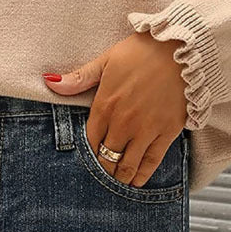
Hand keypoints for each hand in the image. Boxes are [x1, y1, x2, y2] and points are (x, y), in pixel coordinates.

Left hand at [42, 32, 187, 187]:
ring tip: (115, 182)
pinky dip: (142, 175)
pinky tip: (136, 181)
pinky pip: (151, 161)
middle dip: (102, 166)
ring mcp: (146, 130)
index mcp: (105, 104)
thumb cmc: (142, 51)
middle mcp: (123, 122)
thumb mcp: (106, 60)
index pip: (90, 139)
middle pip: (106, 156)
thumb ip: (79, 77)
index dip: (88, 150)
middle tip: (101, 172)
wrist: (181, 49)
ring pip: (127, 164)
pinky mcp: (167, 132)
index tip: (88, 156)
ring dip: (119, 176)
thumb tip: (49, 82)